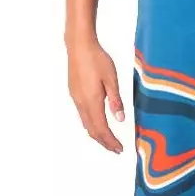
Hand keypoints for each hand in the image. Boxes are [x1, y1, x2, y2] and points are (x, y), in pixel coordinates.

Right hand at [67, 35, 124, 151]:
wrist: (79, 46)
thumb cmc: (97, 59)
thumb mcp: (111, 79)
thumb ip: (115, 100)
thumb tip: (120, 119)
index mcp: (92, 101)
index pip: (102, 128)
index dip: (111, 141)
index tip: (120, 149)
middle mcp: (82, 103)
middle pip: (92, 130)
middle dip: (104, 142)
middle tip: (116, 149)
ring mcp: (76, 99)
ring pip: (86, 124)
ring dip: (97, 134)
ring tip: (108, 140)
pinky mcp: (74, 94)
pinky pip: (82, 116)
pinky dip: (91, 125)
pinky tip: (98, 123)